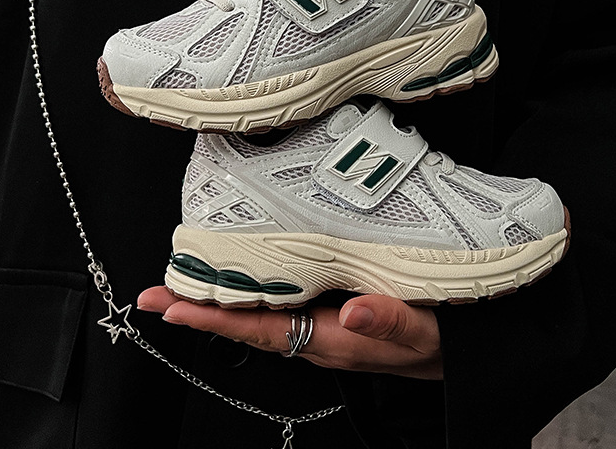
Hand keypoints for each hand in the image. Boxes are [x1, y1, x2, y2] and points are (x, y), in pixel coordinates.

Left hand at [137, 286, 442, 379]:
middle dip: (200, 307)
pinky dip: (252, 285)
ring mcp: (321, 324)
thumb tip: (353, 312)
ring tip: (184, 278)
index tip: (172, 308)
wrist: (459, 349)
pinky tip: (242, 267)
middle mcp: (317, 334)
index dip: (214, 320)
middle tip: (156, 290)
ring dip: (220, 297)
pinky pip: (280, 300)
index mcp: (331, 340)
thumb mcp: (425, 333)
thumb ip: (390, 322)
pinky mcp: (330, 310)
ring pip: (260, 311)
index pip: (260, 330)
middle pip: (247, 322)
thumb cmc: (441, 341)